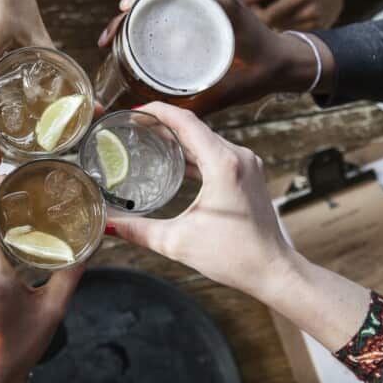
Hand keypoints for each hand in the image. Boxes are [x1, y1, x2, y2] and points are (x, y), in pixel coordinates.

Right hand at [97, 0, 333, 112]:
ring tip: (114, 38)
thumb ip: (198, 106)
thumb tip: (158, 118)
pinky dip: (151, 14)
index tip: (124, 8)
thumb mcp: (232, 90)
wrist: (286, 63)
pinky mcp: (206, 9)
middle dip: (129, 7)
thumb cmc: (264, 73)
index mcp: (220, 4)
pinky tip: (134, 36)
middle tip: (110, 37)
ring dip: (137, 11)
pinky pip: (173, 3)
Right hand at [106, 102, 298, 297]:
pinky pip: (217, 153)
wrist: (273, 270)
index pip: (185, 121)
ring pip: (206, 139)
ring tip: (149, 139)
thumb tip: (108, 223)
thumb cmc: (235, 256)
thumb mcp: (178, 242)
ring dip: (179, 137)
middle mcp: (238, 157)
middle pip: (195, 127)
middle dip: (163, 123)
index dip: (157, 112)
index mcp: (223, 164)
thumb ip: (139, 230)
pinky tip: (176, 161)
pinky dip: (195, 152)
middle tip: (133, 126)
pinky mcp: (248, 175)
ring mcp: (247, 164)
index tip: (133, 112)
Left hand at [243, 0, 343, 31]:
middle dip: (264, 20)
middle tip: (260, 12)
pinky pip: (296, 34)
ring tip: (277, 13)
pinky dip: (289, 28)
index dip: (255, 16)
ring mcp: (315, 23)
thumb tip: (243, 0)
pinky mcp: (319, 30)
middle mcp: (307, 12)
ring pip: (284, 32)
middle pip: (275, 26)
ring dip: (276, 25)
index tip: (250, 11)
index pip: (268, 16)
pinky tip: (290, 19)